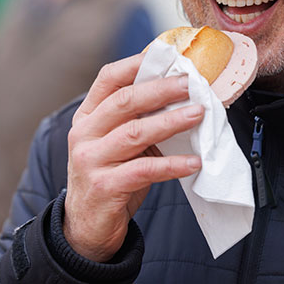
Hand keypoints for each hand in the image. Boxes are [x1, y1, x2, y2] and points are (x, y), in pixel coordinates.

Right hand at [63, 53, 203, 260]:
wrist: (86, 227)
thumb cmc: (110, 176)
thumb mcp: (116, 142)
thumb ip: (136, 119)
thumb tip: (180, 94)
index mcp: (88, 116)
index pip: (109, 79)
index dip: (137, 64)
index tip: (167, 57)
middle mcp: (84, 134)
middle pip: (124, 101)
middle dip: (161, 89)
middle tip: (191, 84)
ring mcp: (91, 161)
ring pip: (135, 133)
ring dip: (171, 121)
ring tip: (198, 114)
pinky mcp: (104, 187)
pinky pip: (144, 170)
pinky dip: (173, 164)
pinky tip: (193, 162)